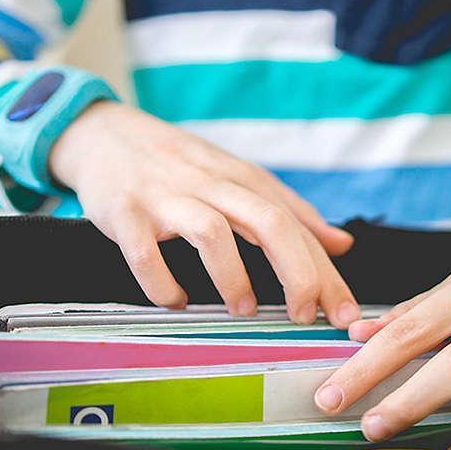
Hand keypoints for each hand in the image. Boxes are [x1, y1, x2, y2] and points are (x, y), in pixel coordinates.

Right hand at [48, 101, 359, 326]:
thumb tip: (342, 244)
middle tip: (304, 314)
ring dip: (233, 277)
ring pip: (211, 232)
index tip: (344, 313)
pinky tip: (175, 301)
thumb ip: (291, 212)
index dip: (325, 271)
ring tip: (244, 310)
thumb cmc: (181, 165)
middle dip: (295, 271)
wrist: (106, 135)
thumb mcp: (240, 179)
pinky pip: (144, 253)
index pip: (296, 225)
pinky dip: (162, 283)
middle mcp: (210, 184)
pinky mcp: (125, 213)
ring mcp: (166, 197)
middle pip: (267, 221)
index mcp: (243, 180)